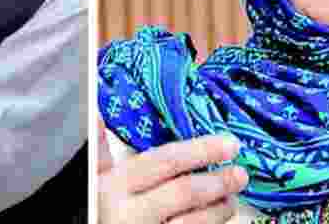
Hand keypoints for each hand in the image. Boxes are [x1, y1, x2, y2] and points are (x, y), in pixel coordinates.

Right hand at [99, 130, 247, 223]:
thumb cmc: (92, 211)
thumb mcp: (88, 181)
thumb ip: (97, 152)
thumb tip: (97, 114)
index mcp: (115, 186)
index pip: (165, 162)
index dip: (201, 150)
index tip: (229, 143)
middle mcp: (133, 213)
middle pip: (185, 193)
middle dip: (218, 181)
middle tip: (240, 174)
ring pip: (194, 223)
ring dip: (218, 210)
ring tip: (230, 198)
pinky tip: (216, 219)